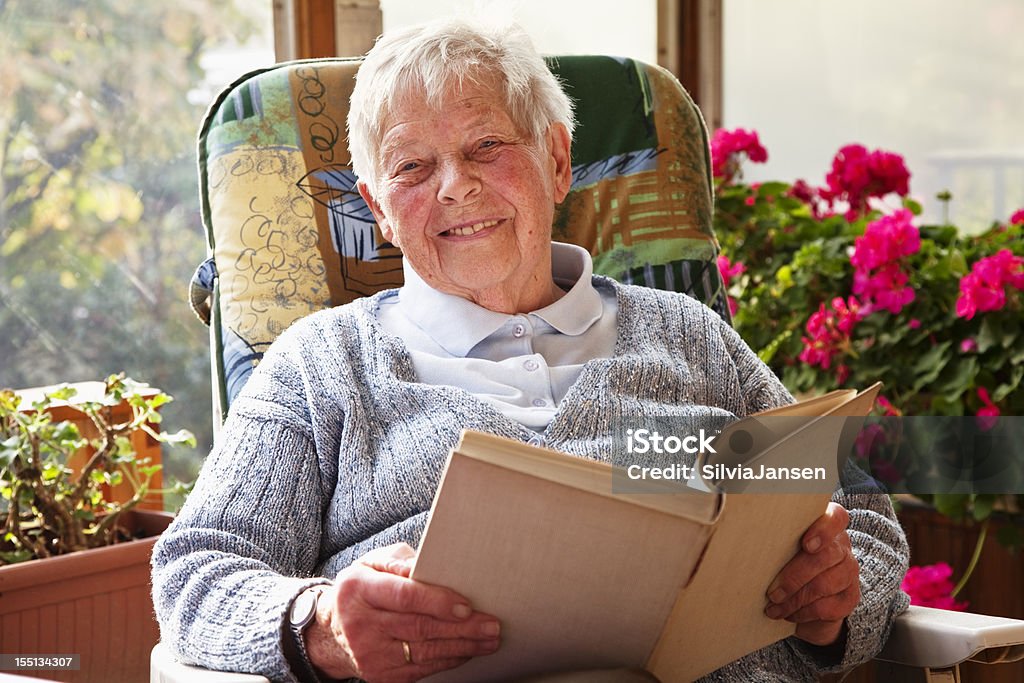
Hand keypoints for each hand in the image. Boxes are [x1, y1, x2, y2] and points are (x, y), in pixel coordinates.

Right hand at [304, 543, 500, 682]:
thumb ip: (400, 561)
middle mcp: (361, 625)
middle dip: (462, 628)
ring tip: (488, 639)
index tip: (467, 606)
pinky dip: (448, 660)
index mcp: (358, 590)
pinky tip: (466, 651)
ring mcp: (369, 655)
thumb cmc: (362, 588)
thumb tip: (428, 565)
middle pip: (420, 627)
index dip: (437, 602)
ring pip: (424, 652)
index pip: (404, 596)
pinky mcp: (379, 676)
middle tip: (491, 624)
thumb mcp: (372, 563)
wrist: (331, 629)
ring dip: (462, 646)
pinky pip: (421, 669)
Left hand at [764, 502, 859, 646]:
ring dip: (795, 599)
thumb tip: (745, 539)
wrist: (806, 598)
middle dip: (795, 576)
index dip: (823, 530)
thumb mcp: (779, 546)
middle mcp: (841, 546)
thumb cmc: (785, 562)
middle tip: (772, 592)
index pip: (836, 517)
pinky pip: (828, 607)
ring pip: (826, 584)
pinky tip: (788, 614)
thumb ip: (774, 538)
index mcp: (825, 525)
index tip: (806, 545)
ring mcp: (849, 572)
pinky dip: (803, 612)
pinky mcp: (850, 598)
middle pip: (827, 556)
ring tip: (773, 607)